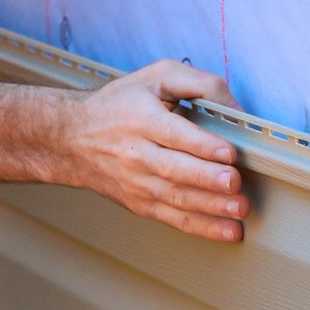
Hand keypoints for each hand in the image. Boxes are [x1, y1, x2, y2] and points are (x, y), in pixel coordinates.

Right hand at [56, 59, 250, 241]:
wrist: (70, 138)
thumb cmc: (120, 105)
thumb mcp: (156, 77)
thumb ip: (200, 84)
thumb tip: (238, 111)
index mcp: (141, 120)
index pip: (172, 133)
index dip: (201, 144)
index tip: (228, 152)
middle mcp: (136, 154)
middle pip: (174, 169)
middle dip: (207, 179)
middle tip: (234, 183)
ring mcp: (137, 183)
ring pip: (176, 197)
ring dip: (211, 207)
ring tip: (239, 209)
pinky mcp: (140, 203)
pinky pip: (173, 218)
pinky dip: (202, 227)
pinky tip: (229, 231)